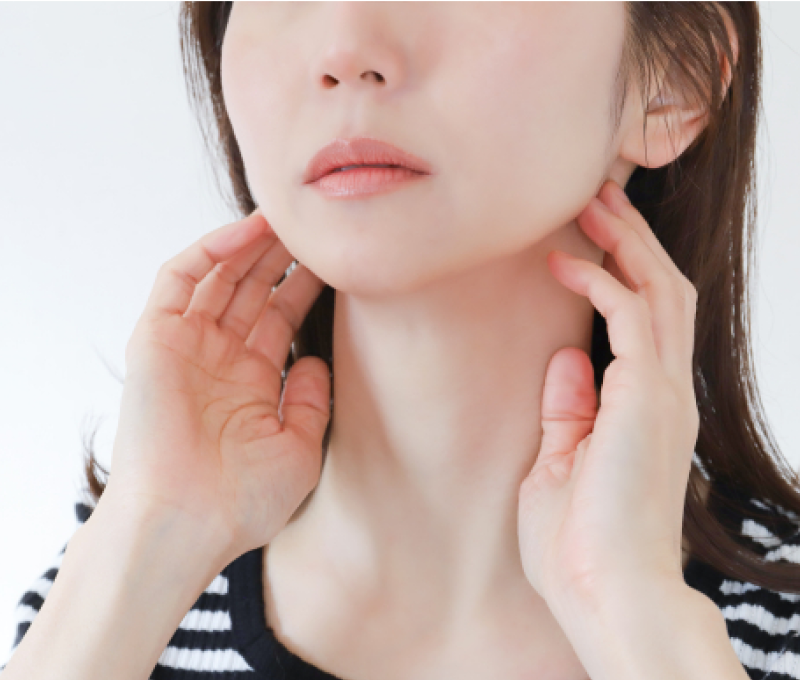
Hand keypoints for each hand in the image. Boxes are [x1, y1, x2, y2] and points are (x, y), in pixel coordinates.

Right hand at [105, 211, 330, 562]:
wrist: (187, 524)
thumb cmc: (242, 501)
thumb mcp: (299, 448)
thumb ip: (312, 400)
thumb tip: (318, 360)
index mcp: (252, 382)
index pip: (281, 317)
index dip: (307, 286)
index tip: (339, 260)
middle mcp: (220, 359)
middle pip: (253, 290)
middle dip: (282, 256)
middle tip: (314, 225)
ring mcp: (186, 346)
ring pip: (219, 277)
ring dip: (250, 245)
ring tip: (286, 217)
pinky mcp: (155, 339)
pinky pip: (178, 281)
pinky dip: (208, 253)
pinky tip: (245, 234)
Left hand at [518, 179, 699, 611]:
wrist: (606, 593)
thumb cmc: (579, 542)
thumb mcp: (563, 461)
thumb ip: (572, 409)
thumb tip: (567, 359)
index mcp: (647, 408)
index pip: (649, 320)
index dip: (623, 271)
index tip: (584, 239)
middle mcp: (666, 392)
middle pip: (663, 291)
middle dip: (633, 240)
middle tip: (597, 197)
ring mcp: (663, 393)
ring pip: (660, 291)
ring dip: (627, 244)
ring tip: (592, 205)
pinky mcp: (647, 399)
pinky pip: (633, 318)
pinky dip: (602, 283)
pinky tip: (567, 263)